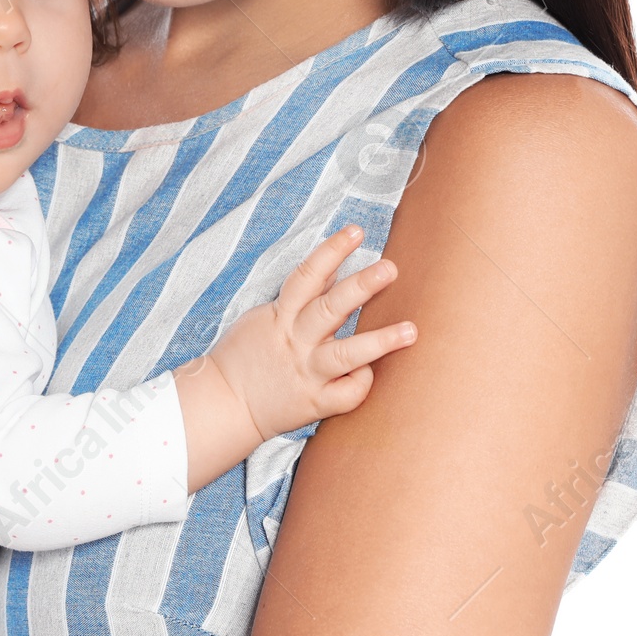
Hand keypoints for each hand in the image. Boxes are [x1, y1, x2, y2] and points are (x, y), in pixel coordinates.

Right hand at [207, 225, 414, 443]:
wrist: (225, 404)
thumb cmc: (244, 355)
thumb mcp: (265, 316)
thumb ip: (300, 297)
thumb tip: (332, 270)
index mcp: (280, 316)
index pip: (308, 275)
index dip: (332, 250)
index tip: (356, 231)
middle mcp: (296, 341)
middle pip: (331, 308)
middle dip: (362, 286)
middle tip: (390, 268)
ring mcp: (307, 373)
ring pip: (346, 354)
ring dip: (380, 341)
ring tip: (411, 330)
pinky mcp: (313, 403)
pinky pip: (345, 394)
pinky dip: (360, 383)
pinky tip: (371, 373)